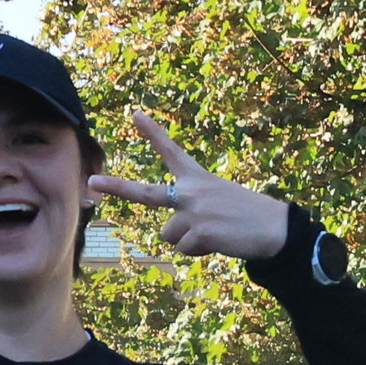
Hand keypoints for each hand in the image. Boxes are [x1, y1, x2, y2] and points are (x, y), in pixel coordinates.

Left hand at [88, 113, 287, 261]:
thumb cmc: (248, 214)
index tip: (134, 114)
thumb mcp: (218, 199)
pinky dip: (200, 250)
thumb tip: (173, 235)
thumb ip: (190, 208)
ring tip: (214, 232)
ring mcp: (192, 212)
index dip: (152, 132)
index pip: (171, 151)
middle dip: (116, 187)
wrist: (274, 229)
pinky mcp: (198, 233)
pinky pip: (185, 249)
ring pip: (169, 234)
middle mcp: (190, 191)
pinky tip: (220, 241)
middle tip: (91, 182)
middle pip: (144, 192)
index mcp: (197, 178)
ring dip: (187, 238)